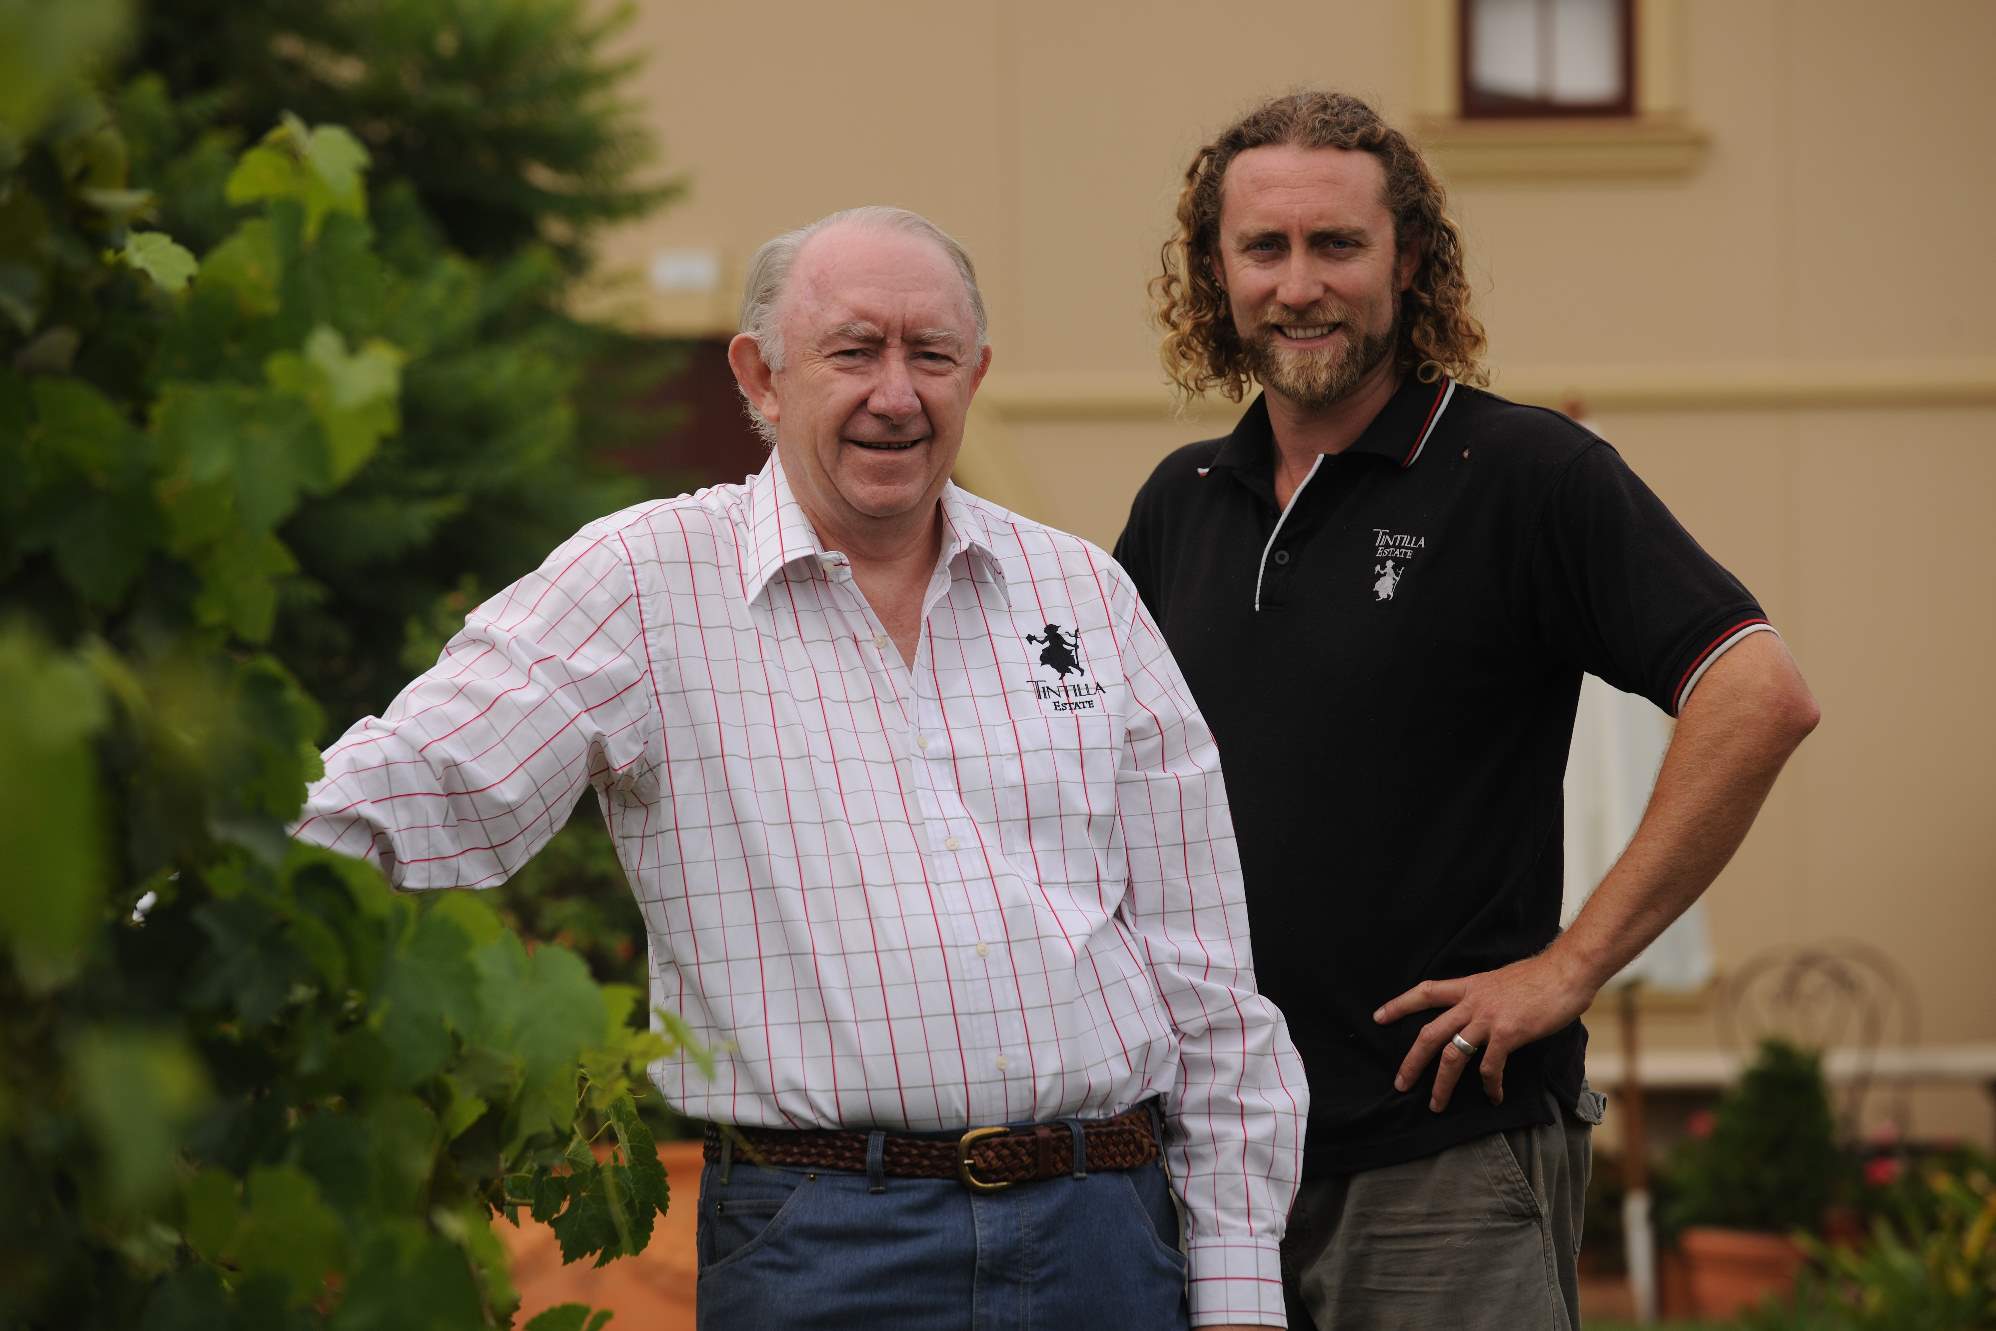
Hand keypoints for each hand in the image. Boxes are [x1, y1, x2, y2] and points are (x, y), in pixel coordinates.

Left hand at [1372, 951, 1595, 1111]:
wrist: (1565, 972)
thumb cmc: (1540, 976)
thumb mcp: (1501, 981)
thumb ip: (1485, 997)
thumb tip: (1481, 1013)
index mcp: (1469, 986)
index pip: (1425, 992)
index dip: (1400, 1004)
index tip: (1379, 1016)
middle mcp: (1472, 1002)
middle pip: (1429, 1033)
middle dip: (1412, 1061)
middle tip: (1400, 1083)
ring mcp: (1488, 1018)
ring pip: (1452, 1055)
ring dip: (1442, 1084)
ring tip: (1436, 1104)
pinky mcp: (1507, 1033)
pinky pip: (1489, 1066)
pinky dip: (1489, 1085)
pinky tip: (1494, 1096)